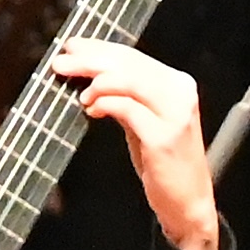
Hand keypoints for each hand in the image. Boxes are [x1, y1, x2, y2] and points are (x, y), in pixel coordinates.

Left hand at [55, 38, 222, 249]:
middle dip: (90, 60)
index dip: (98, 48)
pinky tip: (91, 109)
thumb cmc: (163, 162)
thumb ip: (125, 96)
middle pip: (128, 64)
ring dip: (96, 82)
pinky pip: (128, 109)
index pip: (132, 56)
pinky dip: (105, 104)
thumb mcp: (144, 121)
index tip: (71, 47)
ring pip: (128, 81)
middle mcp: (180, 92)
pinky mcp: (164, 137)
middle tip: (62, 62)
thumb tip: (88, 74)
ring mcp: (174, 114)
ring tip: (79, 92)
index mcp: (177, 84)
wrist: (188, 202)